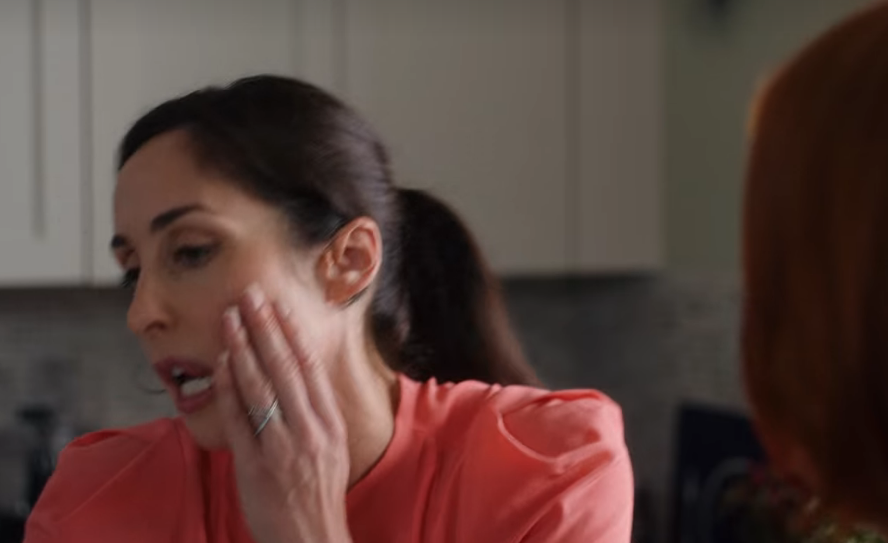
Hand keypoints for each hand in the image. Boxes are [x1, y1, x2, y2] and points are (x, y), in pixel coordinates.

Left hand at [214, 284, 351, 542]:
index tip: (277, 304)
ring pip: (259, 386)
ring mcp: (281, 445)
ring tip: (229, 319)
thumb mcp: (331, 446)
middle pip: (283, 367)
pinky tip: (221, 363)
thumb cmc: (319, 492)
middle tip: (249, 295)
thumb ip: (316, 410)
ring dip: (241, 348)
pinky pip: (239, 418)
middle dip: (264, 327)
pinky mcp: (254, 463)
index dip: (291, 332)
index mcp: (329, 422)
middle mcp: (308, 429)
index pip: (309, 367)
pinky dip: (229, 387)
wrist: (310, 538)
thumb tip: (299, 373)